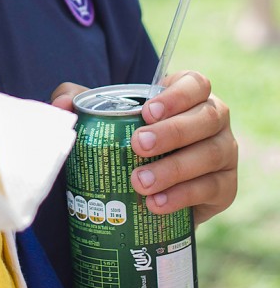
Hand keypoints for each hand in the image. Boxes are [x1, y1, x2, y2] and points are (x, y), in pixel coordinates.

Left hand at [51, 72, 237, 224]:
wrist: (142, 188)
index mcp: (189, 95)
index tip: (147, 111)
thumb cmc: (123, 139)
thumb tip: (61, 105)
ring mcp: (224, 153)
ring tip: (140, 182)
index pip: (196, 84)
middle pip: (207, 118)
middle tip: (138, 146)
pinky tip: (156, 204)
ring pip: (210, 155)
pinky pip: (212, 189)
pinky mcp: (225, 187)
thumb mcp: (100, 115)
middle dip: (172, 132)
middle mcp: (213, 120)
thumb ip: (76, 100)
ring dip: (174, 169)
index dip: (177, 95)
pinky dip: (183, 196)